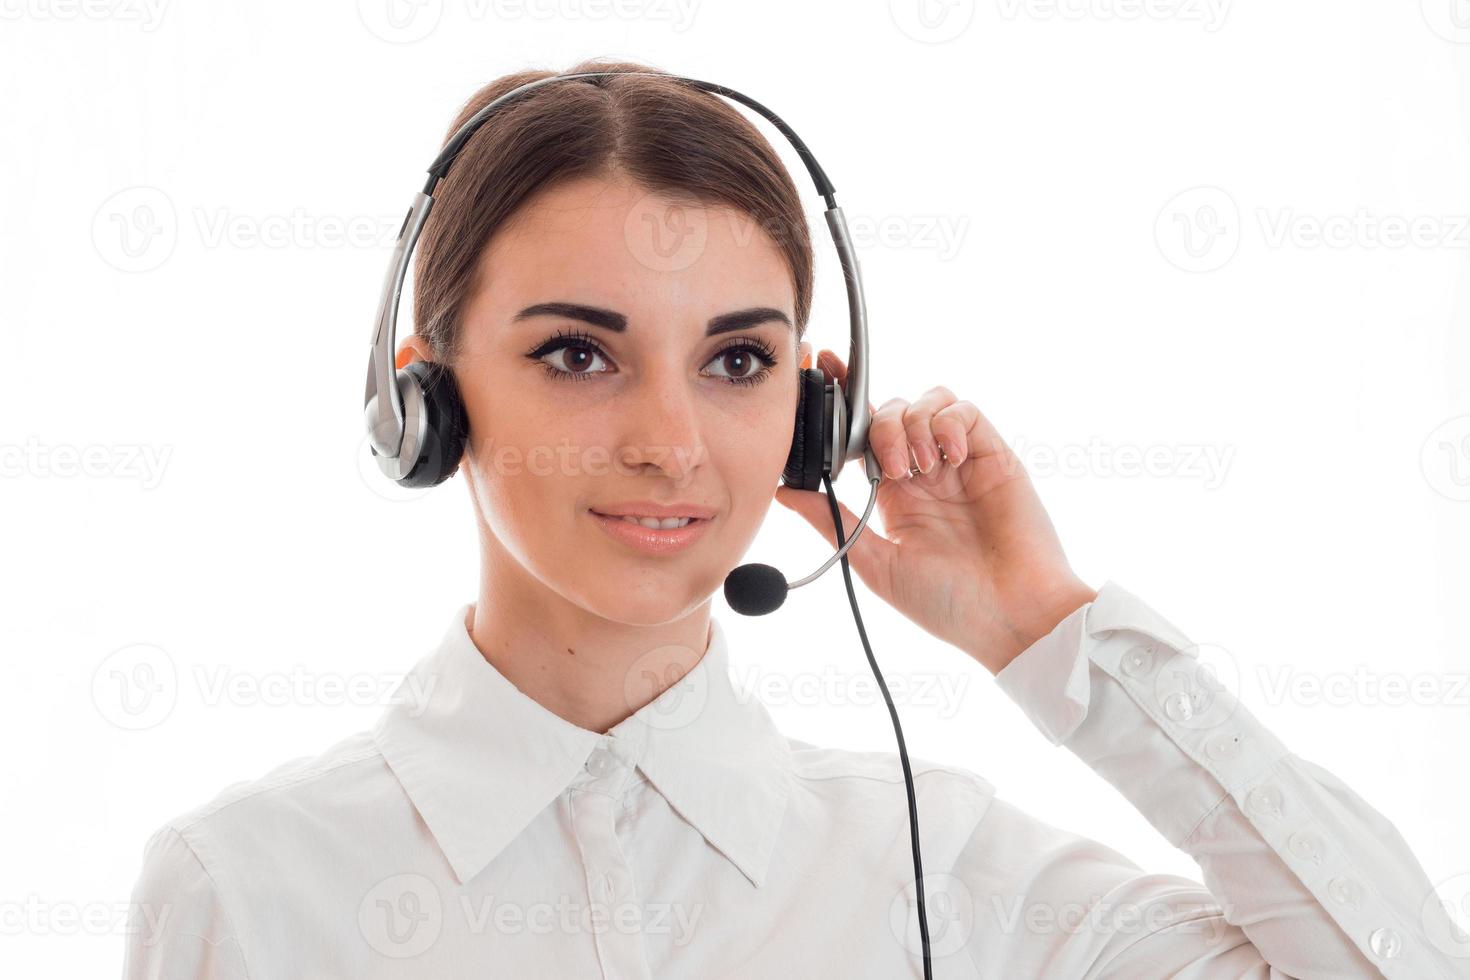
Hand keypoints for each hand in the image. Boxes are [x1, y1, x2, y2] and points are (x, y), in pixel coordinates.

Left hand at [773, 349, 1097, 674]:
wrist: (1011, 617)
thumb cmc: (948, 603)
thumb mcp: (876, 564)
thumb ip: (832, 521)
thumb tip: (782, 493)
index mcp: (893, 495)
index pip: (861, 435)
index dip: (841, 403)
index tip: (819, 373)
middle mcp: (925, 472)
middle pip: (891, 411)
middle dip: (878, 427)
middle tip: (890, 470)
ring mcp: (960, 461)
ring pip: (926, 402)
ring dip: (911, 426)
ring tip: (919, 469)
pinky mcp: (993, 455)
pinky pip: (965, 411)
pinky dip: (948, 423)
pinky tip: (950, 458)